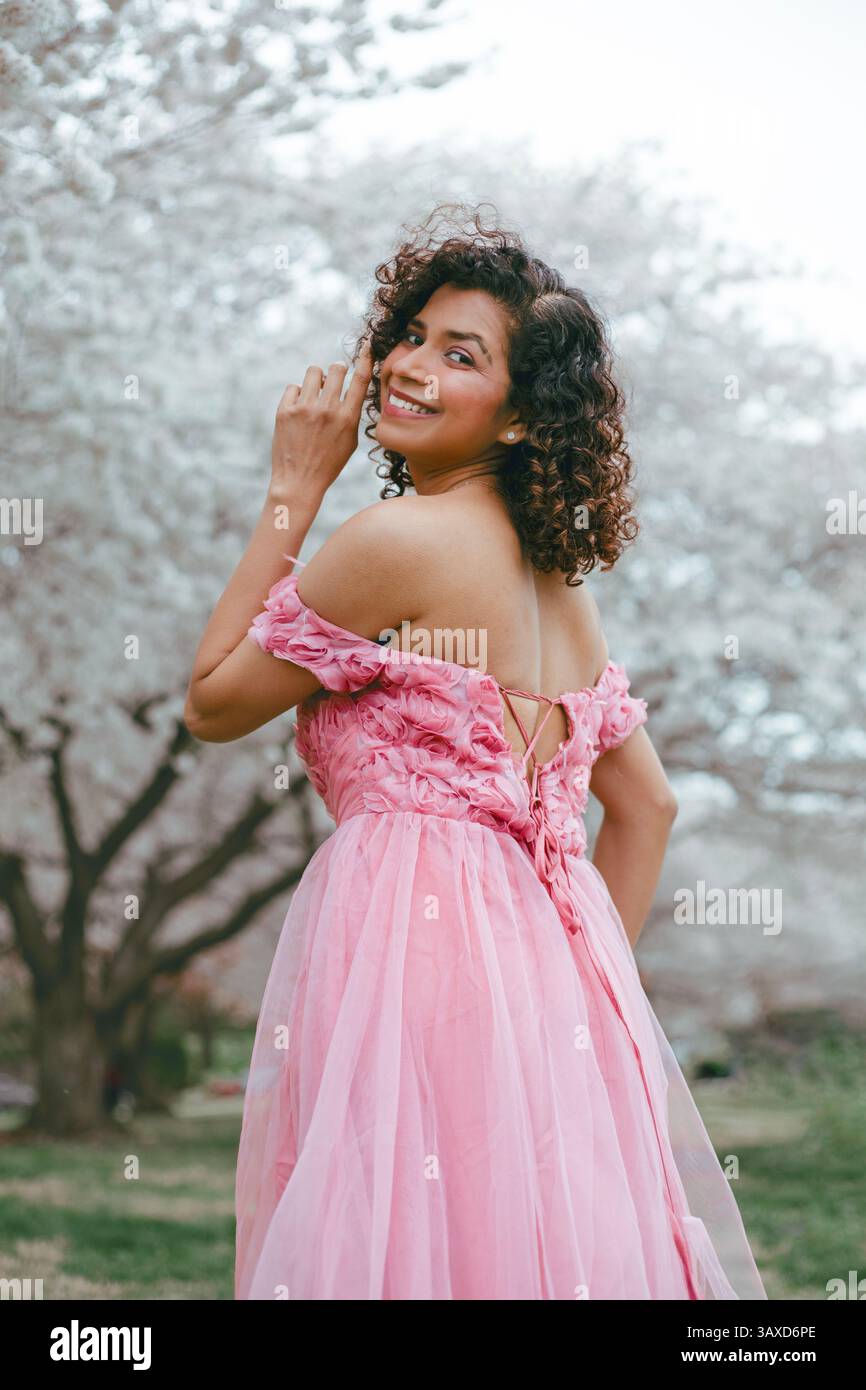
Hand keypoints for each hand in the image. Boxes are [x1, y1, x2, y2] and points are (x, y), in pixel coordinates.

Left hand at [269, 338, 373, 501]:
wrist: (298, 482)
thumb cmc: (327, 463)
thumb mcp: (349, 441)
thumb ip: (350, 414)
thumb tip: (348, 389)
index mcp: (347, 419)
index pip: (360, 380)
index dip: (365, 359)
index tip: (366, 345)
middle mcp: (327, 410)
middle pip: (335, 369)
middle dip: (336, 371)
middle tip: (332, 380)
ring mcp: (304, 409)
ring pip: (313, 371)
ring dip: (316, 379)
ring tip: (314, 394)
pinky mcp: (285, 411)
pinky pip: (293, 387)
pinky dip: (297, 395)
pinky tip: (298, 410)